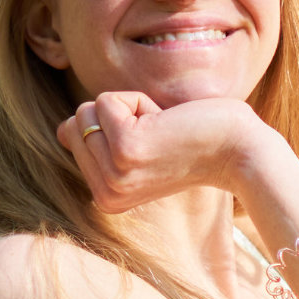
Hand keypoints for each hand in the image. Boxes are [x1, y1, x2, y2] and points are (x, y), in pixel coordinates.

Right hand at [57, 92, 266, 212]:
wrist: (237, 150)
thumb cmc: (192, 143)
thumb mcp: (136, 148)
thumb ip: (98, 142)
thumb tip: (62, 130)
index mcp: (104, 197)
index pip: (74, 135)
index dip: (115, 126)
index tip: (151, 145)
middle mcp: (105, 192)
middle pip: (78, 121)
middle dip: (120, 115)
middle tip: (159, 136)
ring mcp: (114, 173)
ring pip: (90, 109)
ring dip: (131, 108)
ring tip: (164, 131)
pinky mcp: (127, 148)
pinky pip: (109, 101)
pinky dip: (140, 101)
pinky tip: (167, 124)